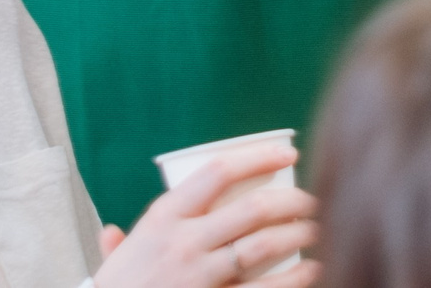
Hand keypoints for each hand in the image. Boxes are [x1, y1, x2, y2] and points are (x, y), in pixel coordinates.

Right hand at [93, 140, 319, 287]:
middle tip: (313, 201)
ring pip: (263, 245)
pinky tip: (314, 269)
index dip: (259, 158)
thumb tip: (113, 235)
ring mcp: (200, 276)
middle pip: (253, 208)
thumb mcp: (116, 263)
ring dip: (299, 234)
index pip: (218, 171)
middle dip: (293, 200)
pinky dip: (296, 279)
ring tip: (317, 229)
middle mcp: (183, 241)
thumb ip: (119, 246)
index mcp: (163, 217)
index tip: (289, 155)